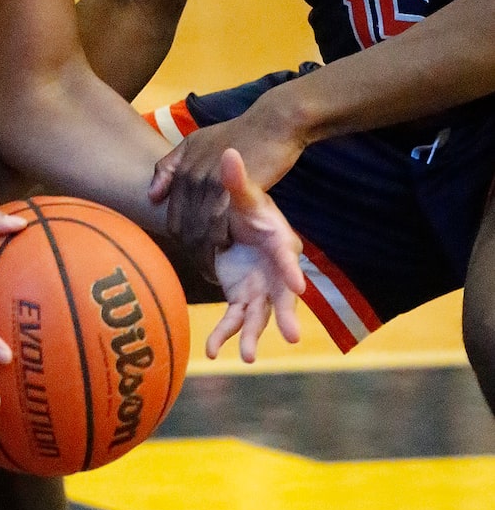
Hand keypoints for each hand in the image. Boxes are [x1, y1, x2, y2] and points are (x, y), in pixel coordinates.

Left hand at [148, 95, 306, 255]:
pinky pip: (220, 224)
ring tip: (213, 268)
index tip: (194, 253)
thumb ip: (170, 166)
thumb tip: (152, 196)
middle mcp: (190, 177)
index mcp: (180, 169)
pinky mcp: (231, 189)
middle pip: (183, 227)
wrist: (270, 125)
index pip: (172, 216)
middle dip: (192, 251)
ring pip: (199, 229)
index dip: (182, 239)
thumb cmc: (237, 135)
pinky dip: (220, 243)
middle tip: (204, 267)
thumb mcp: (196, 142)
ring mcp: (209, 183)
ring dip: (204, 252)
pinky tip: (227, 253)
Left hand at [207, 148, 305, 362]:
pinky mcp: (242, 300)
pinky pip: (234, 321)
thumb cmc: (246, 208)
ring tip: (248, 357)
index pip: (287, 258)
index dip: (292, 271)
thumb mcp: (243, 194)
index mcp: (280, 244)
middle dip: (286, 315)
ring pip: (258, 317)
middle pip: (283, 297)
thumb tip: (229, 152)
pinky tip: (210, 351)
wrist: (234, 225)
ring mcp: (260, 290)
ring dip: (253, 337)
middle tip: (291, 335)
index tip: (298, 286)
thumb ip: (236, 178)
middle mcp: (276, 273)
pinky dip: (223, 335)